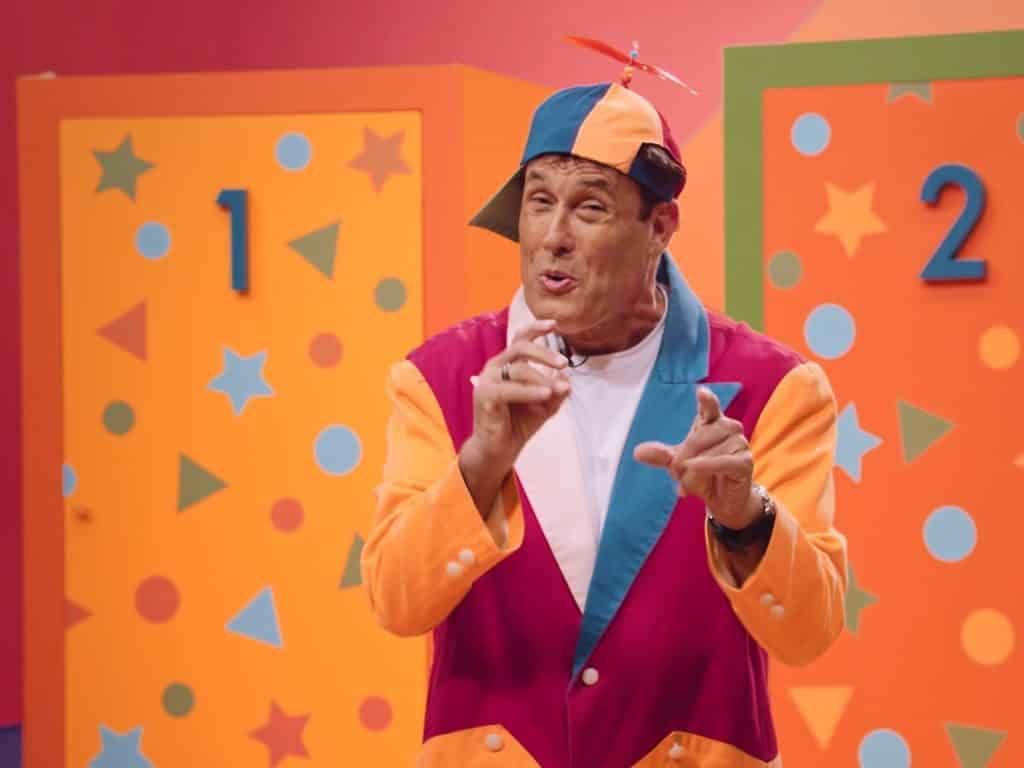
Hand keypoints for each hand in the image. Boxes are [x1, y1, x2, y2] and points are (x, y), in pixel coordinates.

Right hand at [464, 319, 570, 473]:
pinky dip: (529, 391)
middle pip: (520, 347)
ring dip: (542, 378)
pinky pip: (510, 389)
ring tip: (559, 390)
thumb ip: (556, 391)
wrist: (499, 450)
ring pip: (519, 369)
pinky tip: (545, 395)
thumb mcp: (545, 405)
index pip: (520, 338)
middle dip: (544, 353)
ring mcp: (487, 380)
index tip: (554, 324)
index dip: (536, 328)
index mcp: (507, 364)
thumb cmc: (518, 424)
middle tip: (564, 363)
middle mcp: (495, 367)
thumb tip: (567, 379)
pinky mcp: (484, 396)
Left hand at [633, 387, 759, 528]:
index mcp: (711, 421)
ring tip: (689, 481)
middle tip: (676, 473)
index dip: (707, 400)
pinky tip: (692, 468)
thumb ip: (661, 456)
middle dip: (683, 458)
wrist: (721, 499)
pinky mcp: (745, 462)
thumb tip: (637, 452)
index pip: (709, 407)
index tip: (701, 392)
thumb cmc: (701, 474)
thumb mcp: (677, 464)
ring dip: (693, 470)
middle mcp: (728, 428)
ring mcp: (740, 443)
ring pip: (708, 453)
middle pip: (699, 437)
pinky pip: (724, 462)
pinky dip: (706, 466)